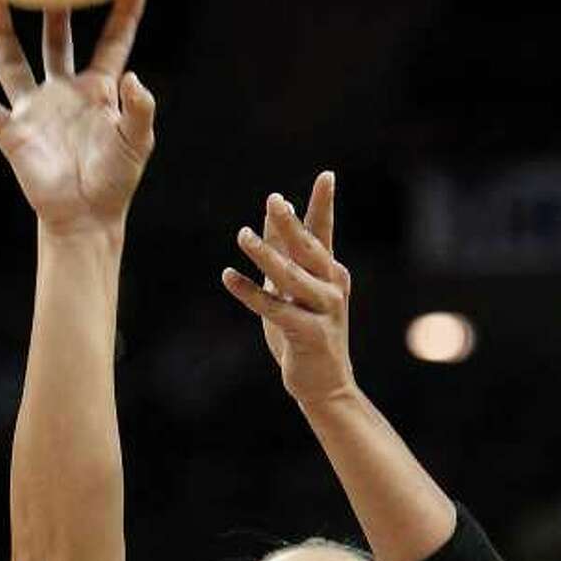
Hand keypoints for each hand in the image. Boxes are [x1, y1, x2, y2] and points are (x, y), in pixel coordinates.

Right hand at [0, 0, 155, 233]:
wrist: (86, 218)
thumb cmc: (115, 181)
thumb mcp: (137, 142)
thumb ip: (140, 109)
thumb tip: (134, 76)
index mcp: (97, 91)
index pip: (111, 44)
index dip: (122, 15)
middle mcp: (63, 92)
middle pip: (55, 40)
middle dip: (53, 8)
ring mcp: (35, 110)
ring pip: (12, 62)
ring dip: (2, 34)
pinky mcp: (13, 134)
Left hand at [221, 171, 356, 406]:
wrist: (325, 385)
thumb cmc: (307, 333)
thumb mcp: (293, 289)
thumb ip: (284, 254)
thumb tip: (272, 216)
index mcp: (330, 272)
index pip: (325, 232)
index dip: (324, 204)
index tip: (326, 175)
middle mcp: (332, 287)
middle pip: (309, 249)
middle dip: (291, 224)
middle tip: (275, 200)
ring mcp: (323, 311)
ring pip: (291, 278)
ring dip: (265, 256)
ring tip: (242, 235)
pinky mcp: (308, 334)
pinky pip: (275, 309)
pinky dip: (250, 293)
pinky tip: (228, 276)